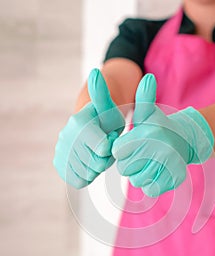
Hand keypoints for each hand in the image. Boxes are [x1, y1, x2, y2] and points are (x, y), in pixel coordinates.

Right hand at [53, 69, 124, 188]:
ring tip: (97, 154)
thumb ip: (103, 95)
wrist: (92, 129)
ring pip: (88, 173)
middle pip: (95, 163)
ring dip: (97, 167)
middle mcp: (66, 137)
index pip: (103, 149)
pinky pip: (78, 179)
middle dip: (105, 158)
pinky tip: (90, 163)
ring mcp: (61, 151)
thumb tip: (95, 73)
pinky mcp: (60, 164)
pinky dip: (88, 175)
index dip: (111, 147)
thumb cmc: (106, 119)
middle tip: (104, 148)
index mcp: (79, 123)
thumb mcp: (110, 107)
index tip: (109, 138)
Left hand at [112, 74, 213, 196]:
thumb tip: (148, 78)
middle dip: (130, 162)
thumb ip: (143, 98)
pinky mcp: (174, 180)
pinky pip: (150, 189)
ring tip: (151, 161)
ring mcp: (168, 167)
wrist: (186, 141)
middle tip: (143, 152)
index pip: (116, 152)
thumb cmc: (159, 127)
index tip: (132, 143)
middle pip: (125, 168)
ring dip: (140, 173)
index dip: (122, 149)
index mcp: (147, 134)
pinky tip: (158, 171)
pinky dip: (151, 183)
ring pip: (137, 180)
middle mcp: (159, 150)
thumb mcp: (148, 113)